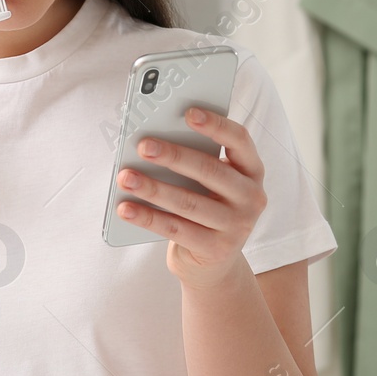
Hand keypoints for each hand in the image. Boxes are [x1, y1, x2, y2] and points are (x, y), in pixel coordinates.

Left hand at [114, 106, 266, 288]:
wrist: (214, 263)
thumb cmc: (205, 207)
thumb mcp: (209, 183)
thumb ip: (195, 161)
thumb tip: (153, 141)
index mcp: (251, 170)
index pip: (239, 140)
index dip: (216, 124)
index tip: (188, 112)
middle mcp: (251, 197)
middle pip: (210, 171)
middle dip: (173, 156)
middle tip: (143, 145)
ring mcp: (237, 226)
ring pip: (189, 202)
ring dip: (153, 188)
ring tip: (125, 177)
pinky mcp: (216, 249)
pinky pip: (176, 229)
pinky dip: (147, 217)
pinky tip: (125, 208)